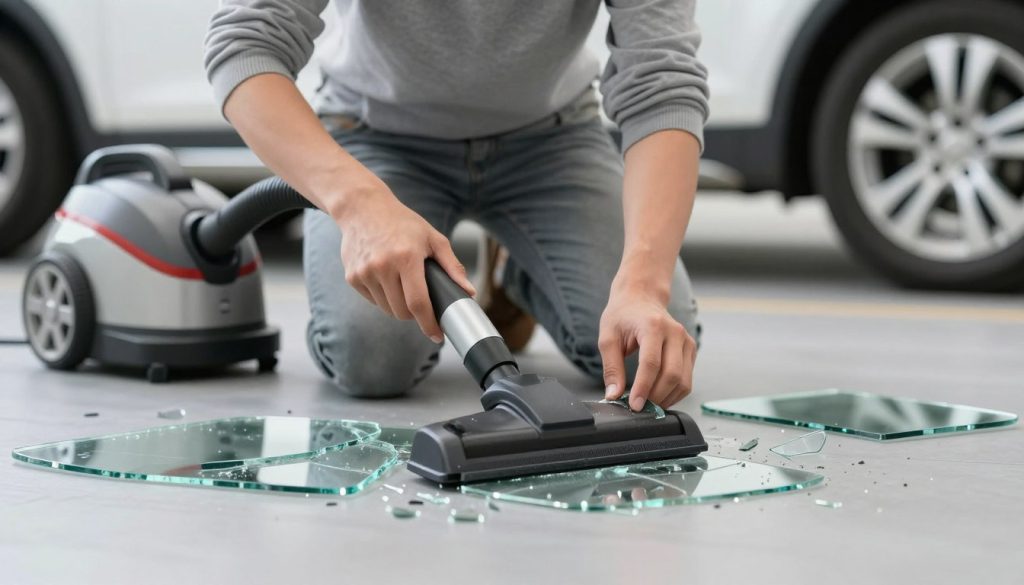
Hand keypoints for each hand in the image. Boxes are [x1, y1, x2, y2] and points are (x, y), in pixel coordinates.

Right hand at [334, 178, 474, 341]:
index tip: (436, 335)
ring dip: (398, 306)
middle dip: (415, 314)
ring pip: (387, 309)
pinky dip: (383, 297)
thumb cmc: (402, 223)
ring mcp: (364, 273)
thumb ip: (452, 266)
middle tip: (421, 301)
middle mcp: (382, 266)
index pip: (418, 303)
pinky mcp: (352, 277)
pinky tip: (386, 277)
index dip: (428, 323)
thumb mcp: (433, 238)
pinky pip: (373, 300)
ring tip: (402, 284)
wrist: (363, 208)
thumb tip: (469, 292)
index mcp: (406, 257)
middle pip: (402, 311)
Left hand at [598, 287, 695, 409]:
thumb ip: (611, 368)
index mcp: (653, 326)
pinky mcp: (691, 349)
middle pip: (672, 375)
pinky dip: (674, 393)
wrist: (641, 297)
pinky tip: (659, 396)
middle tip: (639, 408)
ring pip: (684, 381)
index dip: (643, 388)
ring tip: (648, 404)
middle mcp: (675, 332)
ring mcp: (686, 340)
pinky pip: (687, 379)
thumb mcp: (608, 338)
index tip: (634, 405)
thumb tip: (614, 395)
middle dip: (656, 397)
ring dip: (667, 398)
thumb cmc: (623, 315)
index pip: (651, 363)